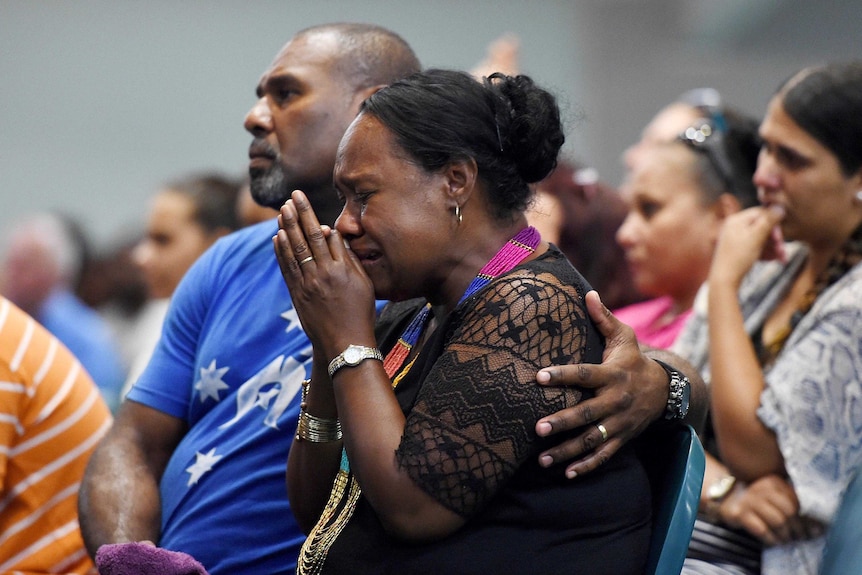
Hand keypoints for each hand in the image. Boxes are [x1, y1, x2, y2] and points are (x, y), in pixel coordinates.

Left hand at [273, 190, 376, 356]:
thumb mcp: (364, 284)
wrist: (345, 344)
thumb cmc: (360, 313)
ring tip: (282, 210)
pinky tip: (277, 236)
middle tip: (291, 196)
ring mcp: (308, 285)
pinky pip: (287, 268)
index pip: (324, 236)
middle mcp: (323, 274)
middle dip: (298, 214)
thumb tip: (334, 236)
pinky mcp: (298, 295)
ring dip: (287, 227)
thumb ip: (350, 259)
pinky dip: (281, 251)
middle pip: (308, 237)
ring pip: (295, 250)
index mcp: (342, 269)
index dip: (311, 217)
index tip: (302, 200)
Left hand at [534, 290, 666, 477]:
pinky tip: (566, 473)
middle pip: (587, 412)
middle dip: (563, 421)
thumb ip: (602, 318)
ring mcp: (620, 422)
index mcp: (612, 373)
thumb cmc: (634, 359)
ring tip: (542, 458)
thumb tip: (587, 292)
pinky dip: (587, 466)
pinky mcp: (623, 437)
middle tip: (537, 427)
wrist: (666, 390)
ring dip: (567, 450)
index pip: (584, 374)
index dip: (562, 375)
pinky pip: (605, 454)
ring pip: (592, 439)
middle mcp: (616, 399)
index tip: (538, 376)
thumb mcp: (623, 337)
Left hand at [710, 206, 784, 288]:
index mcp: (736, 220)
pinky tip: (775, 260)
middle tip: (782, 249)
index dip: (773, 223)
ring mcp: (736, 240)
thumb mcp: (756, 237)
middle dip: (775, 239)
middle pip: (762, 227)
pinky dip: (766, 253)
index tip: (780, 235)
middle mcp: (734, 227)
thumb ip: (768, 221)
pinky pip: (756, 248)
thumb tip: (779, 207)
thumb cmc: (738, 257)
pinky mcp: (739, 251)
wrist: (725, 280)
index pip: (760, 213)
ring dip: (774, 247)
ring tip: (782, 258)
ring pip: (761, 239)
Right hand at [720, 475, 824, 545]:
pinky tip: (773, 541)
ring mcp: (749, 500)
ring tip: (785, 539)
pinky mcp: (739, 513)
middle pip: (788, 512)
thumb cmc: (757, 500)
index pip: (796, 502)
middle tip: (798, 538)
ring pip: (777, 521)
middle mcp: (761, 488)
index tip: (813, 531)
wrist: (726, 498)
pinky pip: (761, 530)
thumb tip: (818, 529)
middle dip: (797, 529)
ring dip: (785, 535)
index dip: (807, 519)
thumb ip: (794, 508)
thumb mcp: (774, 497)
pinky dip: (771, 539)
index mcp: (773, 482)